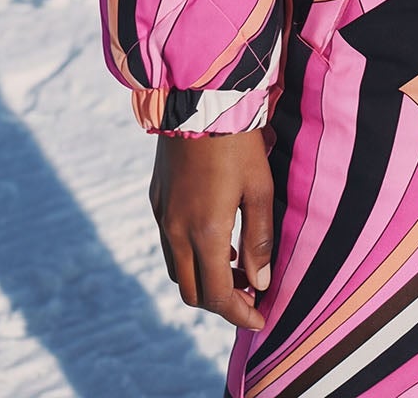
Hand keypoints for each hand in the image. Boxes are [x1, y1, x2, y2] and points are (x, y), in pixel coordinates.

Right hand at [150, 131, 274, 330]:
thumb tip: (260, 282)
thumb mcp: (260, 187)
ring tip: (236, 267)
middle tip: (251, 293)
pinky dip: (191, 256)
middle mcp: (176, 232)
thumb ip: (258, 239)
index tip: (261, 318)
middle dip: (221, 302)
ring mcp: (162, 216)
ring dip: (204, 279)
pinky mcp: (156, 199)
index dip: (241, 314)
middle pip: (193, 292)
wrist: (196, 98)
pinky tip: (215, 239)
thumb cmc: (236, 141)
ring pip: (177, 271)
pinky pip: (170, 244)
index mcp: (205, 233)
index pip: (218, 297)